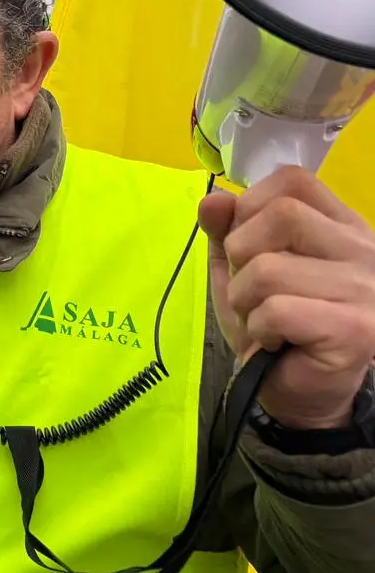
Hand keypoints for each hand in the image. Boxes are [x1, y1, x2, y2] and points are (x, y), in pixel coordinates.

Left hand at [200, 167, 374, 429]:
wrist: (299, 392)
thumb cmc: (273, 325)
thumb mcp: (239, 268)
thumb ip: (226, 230)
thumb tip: (212, 200)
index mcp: (341, 225)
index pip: (293, 180)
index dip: (252, 204)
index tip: (246, 242)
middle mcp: (363, 249)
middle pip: (281, 214)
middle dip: (242, 253)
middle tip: (251, 289)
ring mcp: (366, 289)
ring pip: (270, 267)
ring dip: (245, 299)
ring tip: (263, 320)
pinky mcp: (355, 329)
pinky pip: (277, 309)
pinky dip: (259, 328)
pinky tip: (275, 341)